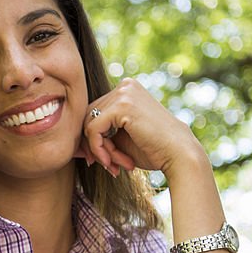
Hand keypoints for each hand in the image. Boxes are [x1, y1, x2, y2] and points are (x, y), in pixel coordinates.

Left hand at [75, 78, 206, 179]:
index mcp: (126, 90)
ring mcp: (124, 92)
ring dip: (100, 151)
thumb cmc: (154, 150)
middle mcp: (125, 86)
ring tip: (116, 166)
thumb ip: (100, 134)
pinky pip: (93, 130)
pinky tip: (113, 162)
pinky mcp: (122, 105)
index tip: (102, 161)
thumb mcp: (121, 139)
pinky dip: (98, 150)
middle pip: (88, 117)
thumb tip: (73, 144)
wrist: (178, 156)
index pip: (94, 113)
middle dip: (95, 146)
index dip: (93, 140)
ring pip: (89, 125)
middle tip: (110, 167)